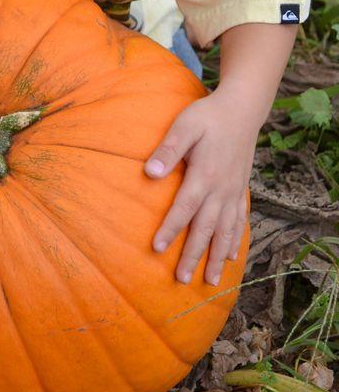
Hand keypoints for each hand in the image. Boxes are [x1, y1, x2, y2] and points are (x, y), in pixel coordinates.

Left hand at [144, 91, 257, 286]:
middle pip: (206, 227)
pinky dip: (235, 241)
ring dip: (217, 257)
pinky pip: (239, 221)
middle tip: (182, 280)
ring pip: (225, 230)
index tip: (157, 248)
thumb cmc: (208, 116)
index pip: (184, 207)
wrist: (242, 110)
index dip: (171, 229)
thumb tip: (150, 172)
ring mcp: (234, 191)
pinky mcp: (240, 190)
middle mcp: (222, 188)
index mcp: (205, 174)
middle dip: (193, 254)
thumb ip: (169, 149)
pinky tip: (231, 258)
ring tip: (211, 282)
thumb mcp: (185, 125)